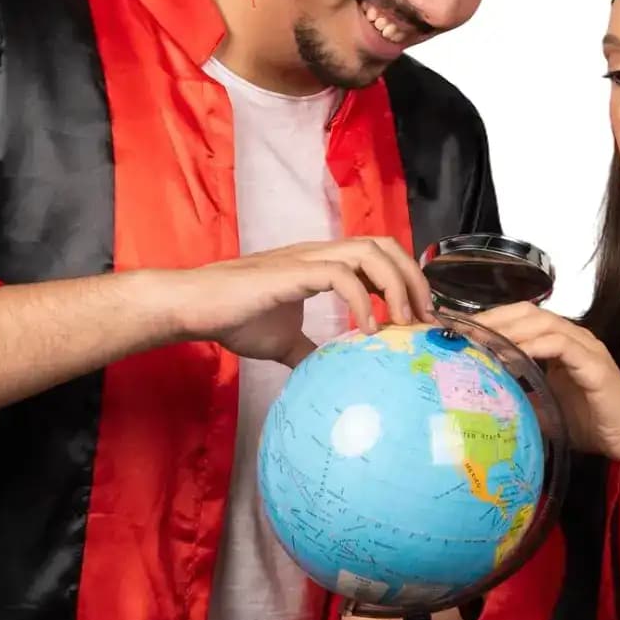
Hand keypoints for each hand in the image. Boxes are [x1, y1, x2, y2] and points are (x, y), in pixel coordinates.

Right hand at [165, 236, 434, 364]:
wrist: (195, 306)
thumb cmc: (232, 318)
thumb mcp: (282, 340)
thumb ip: (308, 350)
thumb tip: (328, 375)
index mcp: (320, 263)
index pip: (377, 254)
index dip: (405, 280)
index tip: (418, 319)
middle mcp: (318, 253)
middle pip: (384, 244)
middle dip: (413, 279)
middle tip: (424, 319)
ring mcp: (306, 259)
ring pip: (369, 252)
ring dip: (396, 286)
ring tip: (404, 322)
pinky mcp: (293, 272)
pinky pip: (342, 276)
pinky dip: (363, 301)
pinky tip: (367, 331)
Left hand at [475, 304, 619, 457]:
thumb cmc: (589, 424)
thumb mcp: (542, 406)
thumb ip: (518, 393)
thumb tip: (479, 393)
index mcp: (559, 342)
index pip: (519, 318)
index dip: (489, 319)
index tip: (457, 329)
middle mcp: (572, 337)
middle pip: (526, 311)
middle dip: (492, 318)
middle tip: (462, 331)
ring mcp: (585, 346)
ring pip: (541, 322)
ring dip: (508, 329)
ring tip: (480, 340)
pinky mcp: (594, 363)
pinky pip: (560, 344)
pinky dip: (533, 346)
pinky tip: (512, 355)